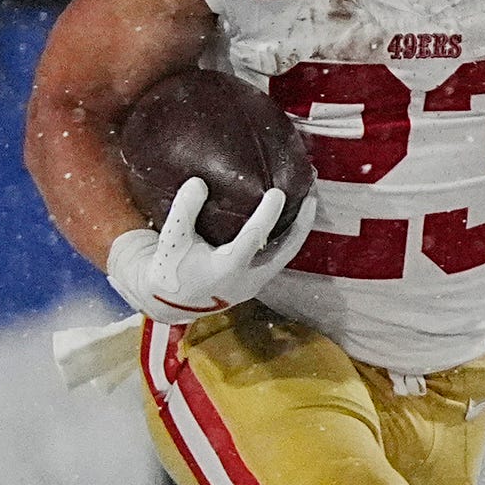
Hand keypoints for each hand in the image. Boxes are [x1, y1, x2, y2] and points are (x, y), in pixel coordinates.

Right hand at [106, 177, 314, 323]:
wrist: (171, 302)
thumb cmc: (171, 268)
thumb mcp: (171, 239)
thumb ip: (184, 211)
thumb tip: (199, 182)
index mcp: (226, 269)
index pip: (253, 239)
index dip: (267, 215)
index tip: (277, 192)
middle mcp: (247, 278)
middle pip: (286, 251)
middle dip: (302, 224)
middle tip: (313, 196)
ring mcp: (255, 282)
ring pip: (286, 255)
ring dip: (298, 229)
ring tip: (309, 201)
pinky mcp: (257, 280)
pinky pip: (278, 256)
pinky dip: (287, 237)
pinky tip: (292, 217)